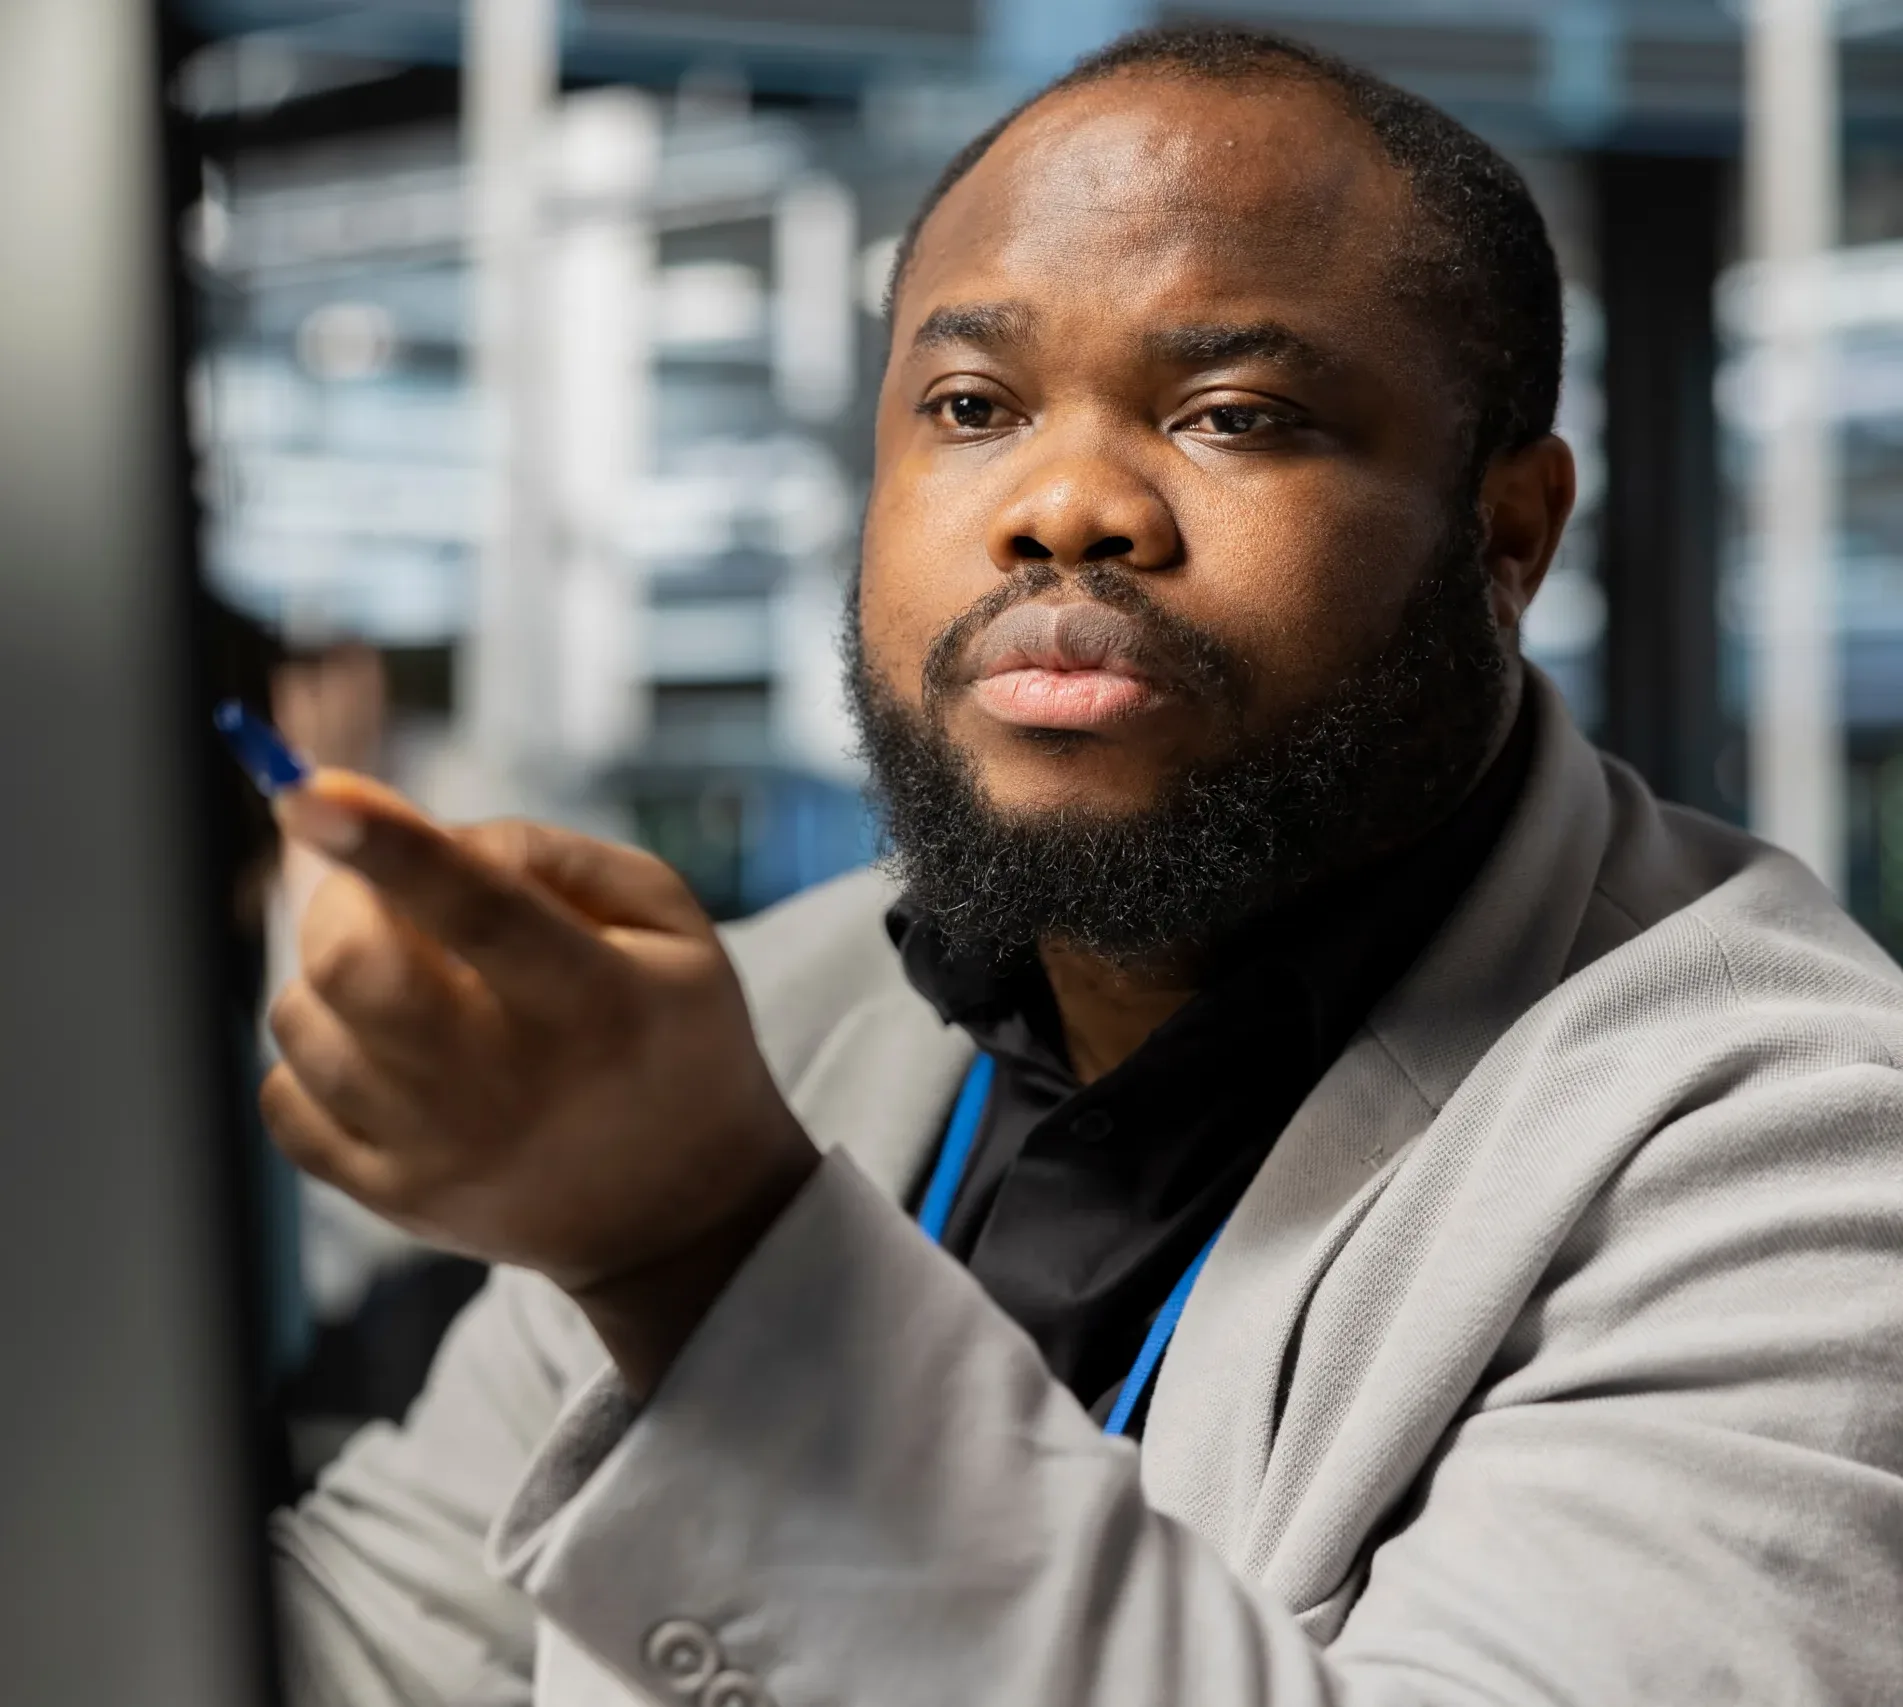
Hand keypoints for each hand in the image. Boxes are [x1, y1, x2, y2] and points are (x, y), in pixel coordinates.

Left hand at [262, 771, 819, 1389]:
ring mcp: (442, 1154)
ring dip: (331, 975)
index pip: (479, 911)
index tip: (307, 793)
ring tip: (406, 985)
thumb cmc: (669, 1030)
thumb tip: (403, 826)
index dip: (388, 846)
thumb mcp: (666, 920)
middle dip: (344, 897)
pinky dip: (314, 1055)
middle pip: (355, 966)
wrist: (682, 1209)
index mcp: (595, 1000)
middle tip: (386, 899)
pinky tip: (381, 1054)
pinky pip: (285, 1100)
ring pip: (303, 1021)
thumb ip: (547, 852)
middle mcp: (511, 1085)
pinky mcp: (394, 1200)